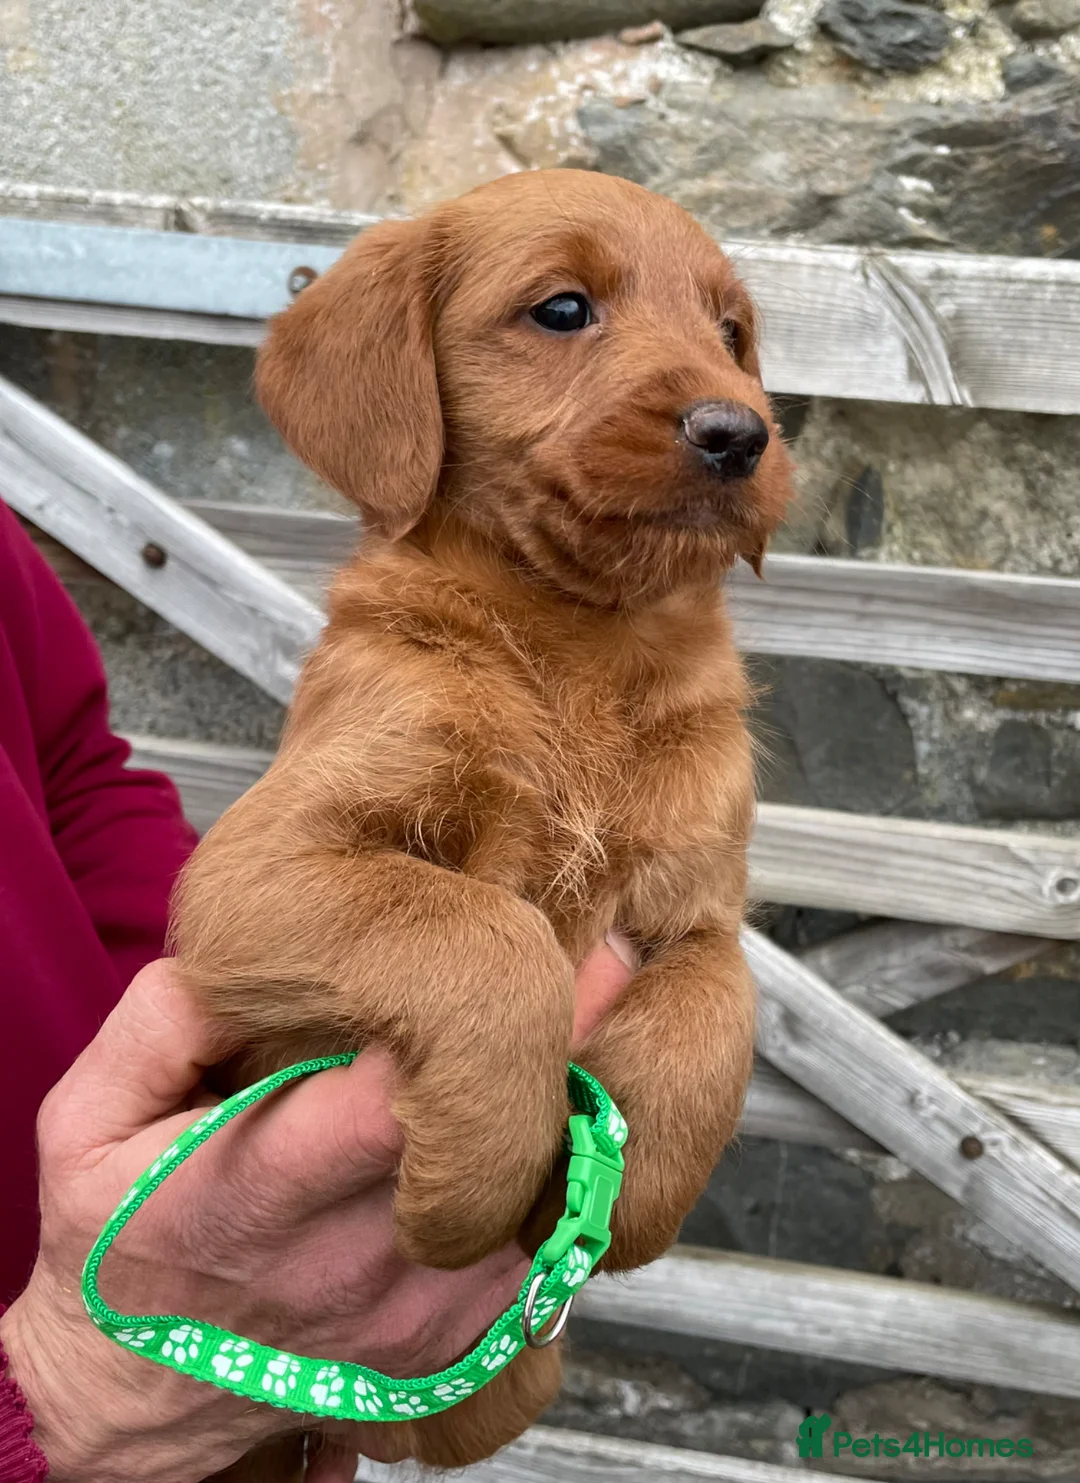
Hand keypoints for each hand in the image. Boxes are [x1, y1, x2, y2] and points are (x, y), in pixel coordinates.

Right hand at [0, 932, 635, 1482]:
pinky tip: (562, 1127)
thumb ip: (156, 1026)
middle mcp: (353, 1265)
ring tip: (598, 1028)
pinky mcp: (451, 1356)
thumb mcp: (86, 1126)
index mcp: (259, 1194)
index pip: (396, 1104)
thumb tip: (233, 957)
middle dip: (567, 1046)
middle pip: (499, 1150)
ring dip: (581, 1115)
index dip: (488, 1024)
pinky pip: (547, 1268)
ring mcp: (415, 1322)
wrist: (134, 1403)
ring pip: (544, 1212)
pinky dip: (568, 1191)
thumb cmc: (116, 1253)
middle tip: (614, 957)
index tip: (552, 945)